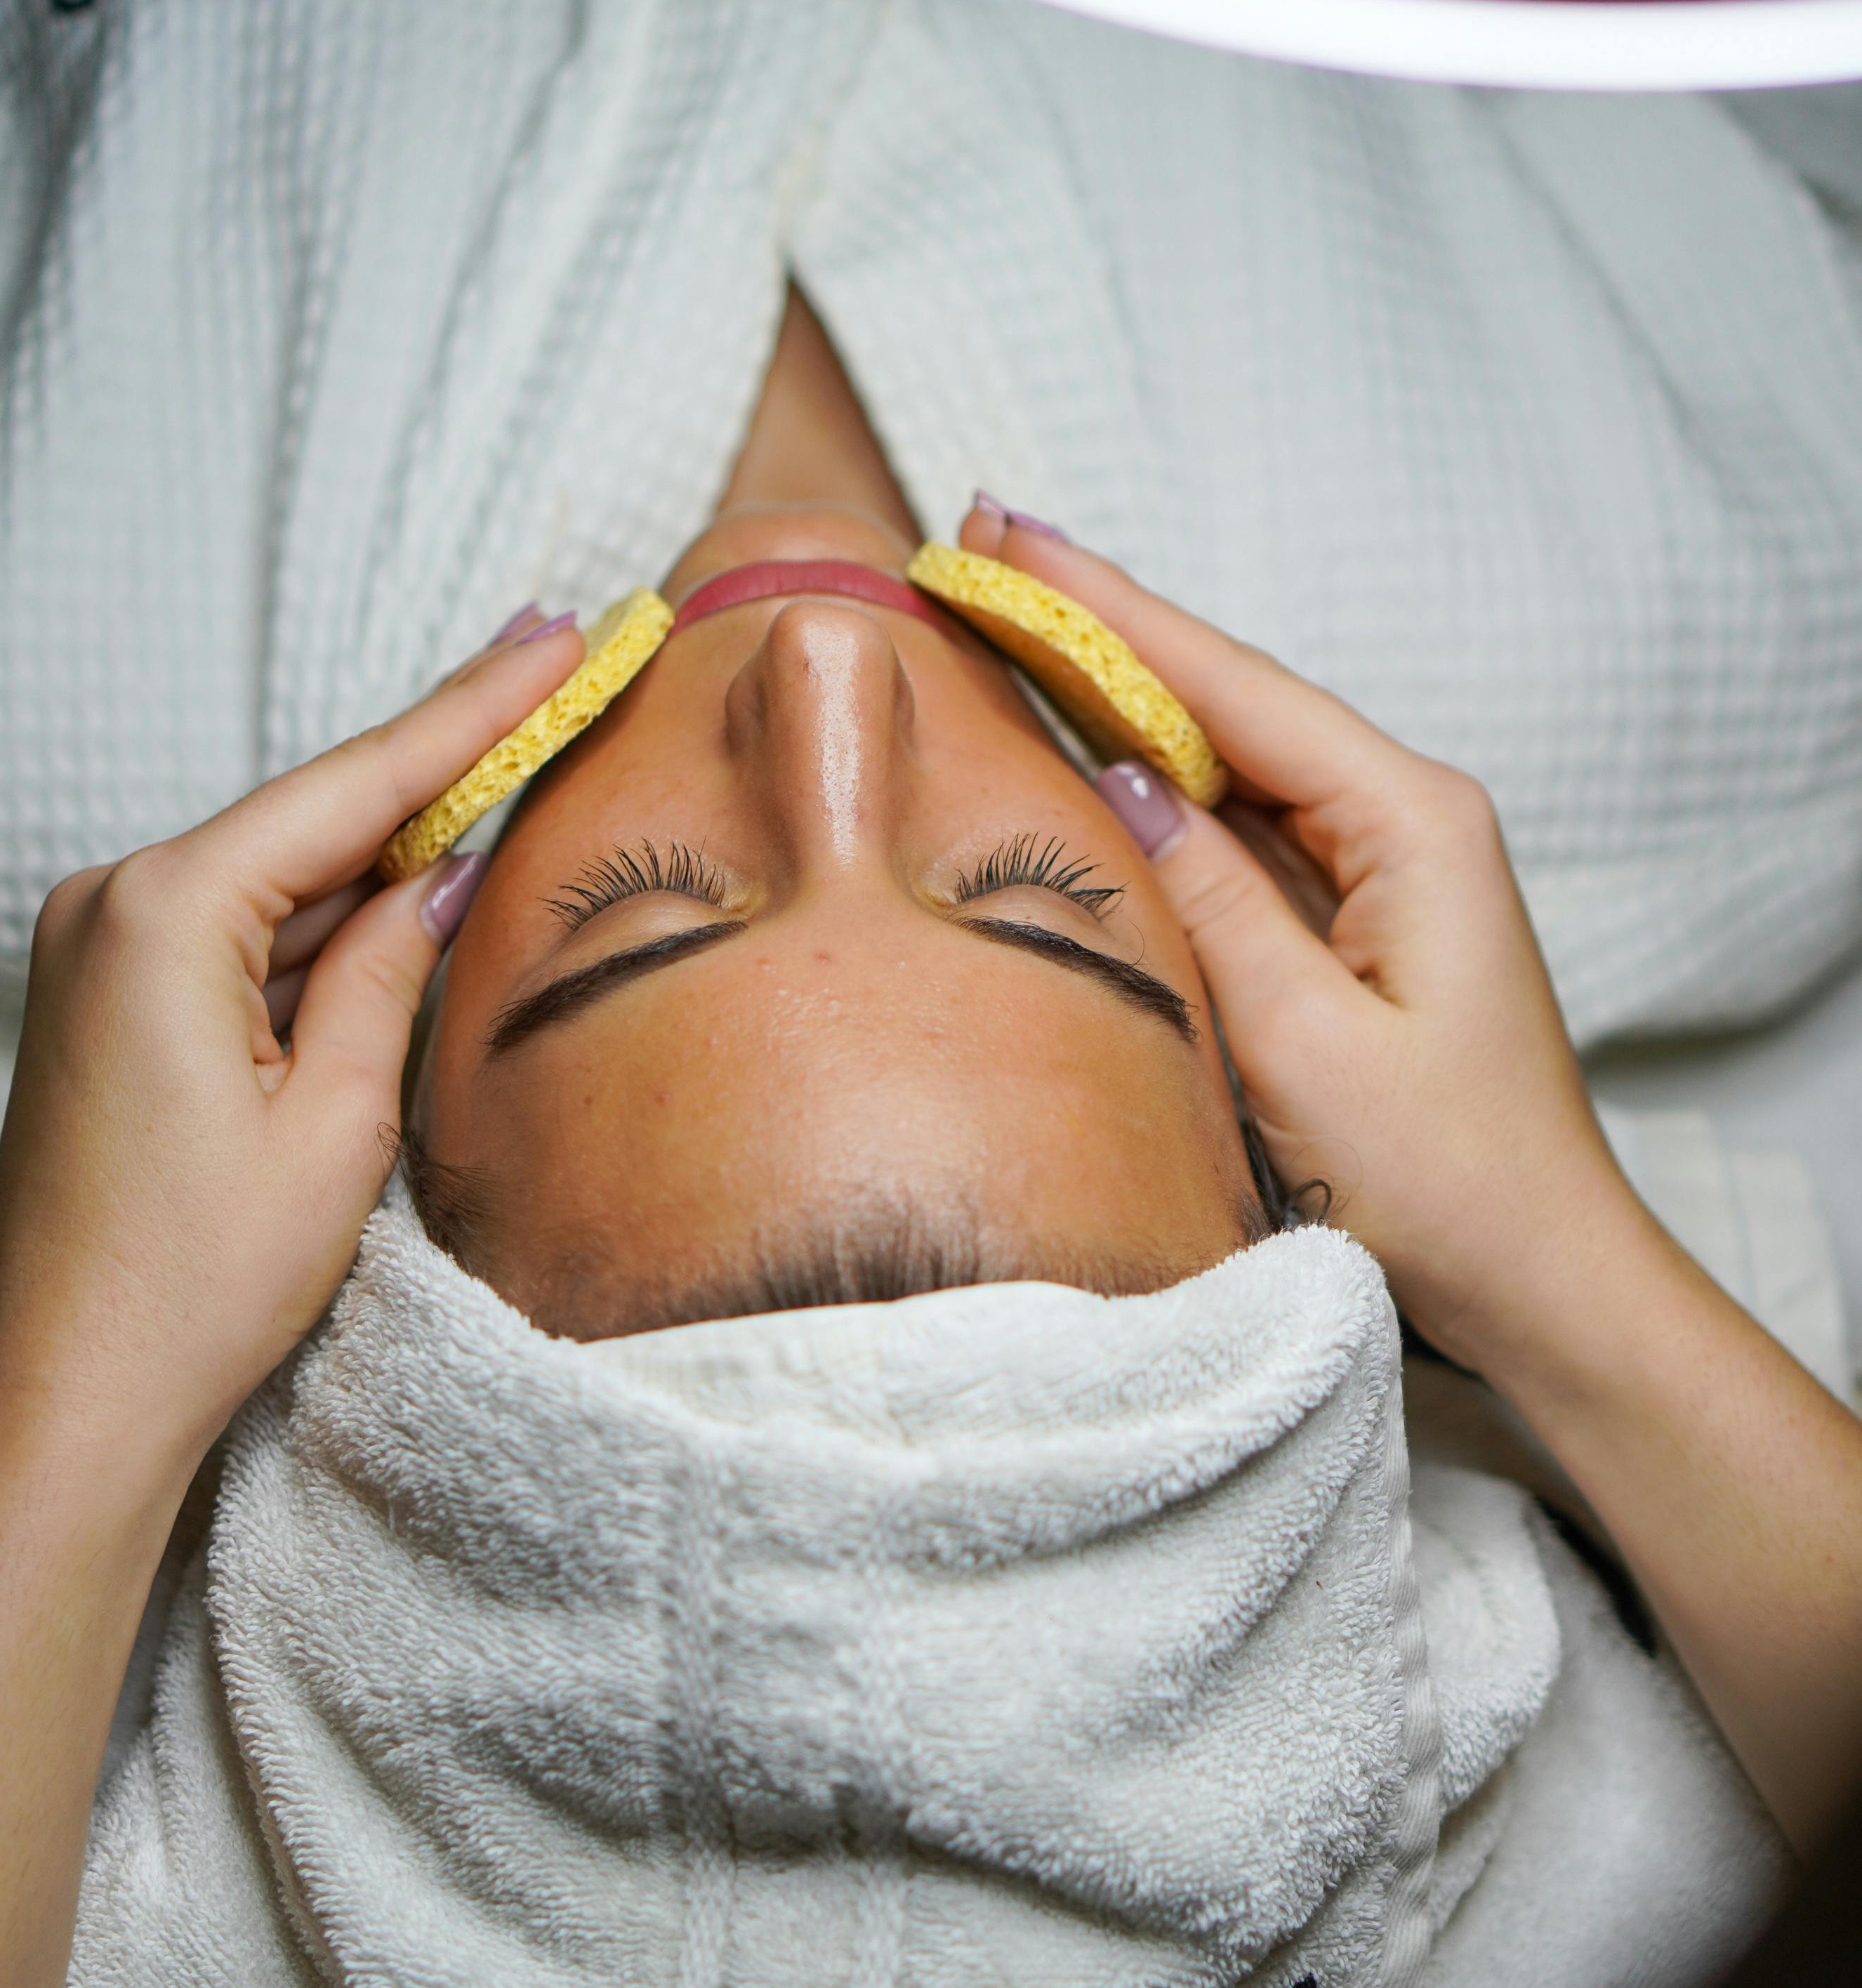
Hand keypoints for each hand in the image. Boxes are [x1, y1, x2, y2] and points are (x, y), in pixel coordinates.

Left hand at [0, 613, 584, 1473]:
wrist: (64, 1400)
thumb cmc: (191, 1283)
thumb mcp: (337, 1122)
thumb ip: (389, 971)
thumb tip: (441, 873)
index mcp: (167, 917)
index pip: (357, 785)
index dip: (475, 709)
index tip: (554, 635)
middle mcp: (117, 907)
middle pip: (319, 813)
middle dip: (445, 758)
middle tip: (552, 668)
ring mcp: (106, 952)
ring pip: (288, 873)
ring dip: (396, 843)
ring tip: (513, 770)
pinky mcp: (117, 1000)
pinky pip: (249, 929)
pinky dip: (335, 916)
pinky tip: (415, 887)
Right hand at [957, 504, 1634, 1371]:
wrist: (1540, 1280)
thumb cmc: (1442, 1179)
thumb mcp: (1300, 1043)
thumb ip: (1208, 899)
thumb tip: (1120, 781)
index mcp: (1410, 822)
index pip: (1232, 689)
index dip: (1111, 612)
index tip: (1012, 541)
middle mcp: (1403, 819)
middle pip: (1229, 701)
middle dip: (1106, 628)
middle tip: (991, 549)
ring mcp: (1380, 868)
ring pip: (1230, 760)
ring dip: (1125, 697)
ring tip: (1018, 624)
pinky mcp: (1354, 921)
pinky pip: (1242, 831)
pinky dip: (1161, 787)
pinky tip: (1095, 750)